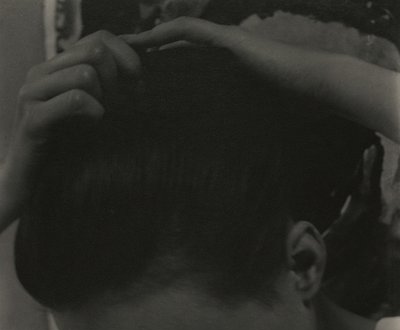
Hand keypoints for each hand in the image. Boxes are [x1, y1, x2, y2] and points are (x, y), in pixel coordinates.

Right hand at [0, 30, 140, 229]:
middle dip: (117, 80)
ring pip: (86, 73)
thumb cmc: (66, 147)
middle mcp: (42, 72)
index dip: (127, 56)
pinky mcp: (33, 118)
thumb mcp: (92, 111)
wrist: (32, 180)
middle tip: (120, 108)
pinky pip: (74, 100)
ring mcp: (34, 92)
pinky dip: (93, 112)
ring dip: (105, 99)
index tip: (139, 84)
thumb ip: (108, 88)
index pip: (99, 38)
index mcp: (57, 67)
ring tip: (102, 119)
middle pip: (95, 51)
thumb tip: (140, 76)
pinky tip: (95, 124)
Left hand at [123, 17, 399, 142]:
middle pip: (164, 52)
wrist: (312, 88)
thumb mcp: (237, 124)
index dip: (143, 79)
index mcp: (211, 75)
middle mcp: (211, 55)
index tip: (118, 93)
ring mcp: (219, 44)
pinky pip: (190, 31)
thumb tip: (200, 163)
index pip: (170, 72)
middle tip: (103, 70)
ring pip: (171, 38)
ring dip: (141, 44)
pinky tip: (141, 43)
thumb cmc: (282, 110)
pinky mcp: (228, 39)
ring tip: (110, 52)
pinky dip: (165, 35)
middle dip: (132, 60)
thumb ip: (216, 133)